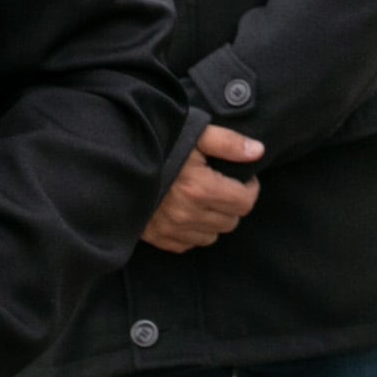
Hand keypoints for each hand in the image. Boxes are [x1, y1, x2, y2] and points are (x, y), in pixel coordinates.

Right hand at [141, 125, 265, 253]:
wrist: (118, 157)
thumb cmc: (160, 142)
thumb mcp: (197, 133)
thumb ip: (229, 143)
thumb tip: (259, 152)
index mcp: (200, 188)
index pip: (245, 202)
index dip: (249, 189)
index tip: (243, 178)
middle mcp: (187, 214)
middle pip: (231, 221)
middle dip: (233, 204)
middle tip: (222, 186)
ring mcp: (170, 229)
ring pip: (212, 236)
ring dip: (214, 220)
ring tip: (204, 198)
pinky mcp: (156, 237)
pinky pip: (187, 244)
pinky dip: (193, 231)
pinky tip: (187, 211)